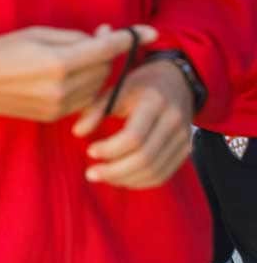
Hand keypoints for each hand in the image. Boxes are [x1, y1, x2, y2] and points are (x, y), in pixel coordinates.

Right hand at [0, 24, 151, 122]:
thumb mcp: (35, 34)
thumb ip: (73, 37)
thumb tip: (102, 39)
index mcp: (58, 62)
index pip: (105, 49)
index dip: (129, 39)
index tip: (150, 32)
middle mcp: (63, 87)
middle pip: (104, 68)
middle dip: (105, 52)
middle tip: (96, 37)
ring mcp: (60, 105)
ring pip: (97, 85)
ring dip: (95, 70)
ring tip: (74, 57)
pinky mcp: (55, 116)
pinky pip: (83, 98)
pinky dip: (83, 85)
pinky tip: (66, 75)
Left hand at [73, 58, 195, 188]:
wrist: (177, 81)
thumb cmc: (140, 85)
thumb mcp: (117, 89)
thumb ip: (96, 109)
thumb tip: (77, 132)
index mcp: (154, 102)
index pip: (134, 137)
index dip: (110, 149)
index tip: (90, 151)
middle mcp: (173, 122)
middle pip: (145, 158)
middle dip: (115, 171)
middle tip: (91, 174)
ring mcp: (183, 138)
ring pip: (155, 171)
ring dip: (125, 180)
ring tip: (102, 177)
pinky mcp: (185, 150)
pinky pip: (163, 174)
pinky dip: (140, 182)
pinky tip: (120, 179)